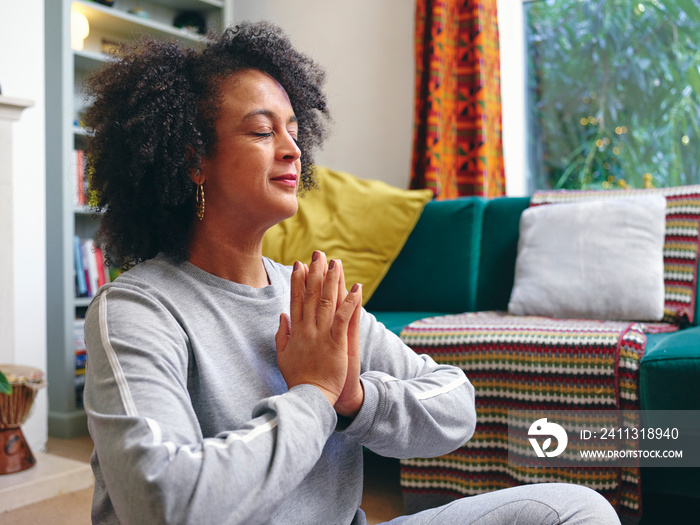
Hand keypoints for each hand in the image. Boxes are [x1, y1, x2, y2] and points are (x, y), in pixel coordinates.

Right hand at [275, 251, 362, 409]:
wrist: (311, 398)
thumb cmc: (299, 378)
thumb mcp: (283, 356)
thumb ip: (281, 335)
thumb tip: (282, 315)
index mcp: (295, 332)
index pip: (296, 300)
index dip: (298, 281)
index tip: (299, 264)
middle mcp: (307, 329)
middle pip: (311, 296)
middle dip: (315, 273)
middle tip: (319, 254)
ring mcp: (322, 335)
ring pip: (327, 302)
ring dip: (332, 281)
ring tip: (336, 263)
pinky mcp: (337, 343)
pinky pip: (344, 318)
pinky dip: (350, 302)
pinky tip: (356, 288)